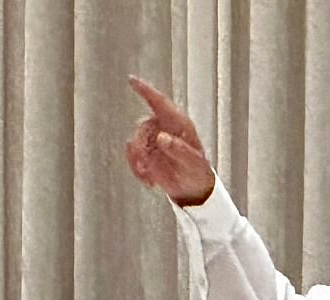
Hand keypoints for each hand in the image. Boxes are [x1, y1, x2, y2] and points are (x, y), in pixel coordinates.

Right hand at [126, 76, 215, 205]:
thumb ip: (179, 149)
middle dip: (141, 147)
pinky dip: (136, 168)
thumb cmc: (198, 172)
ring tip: (149, 176)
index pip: (159, 102)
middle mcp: (164, 127)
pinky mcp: (146, 152)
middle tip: (147, 165)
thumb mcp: (193, 163)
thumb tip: (161, 138)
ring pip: (134, 142)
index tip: (131, 80)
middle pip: (142, 127)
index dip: (145, 90)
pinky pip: (132, 155)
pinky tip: (148, 180)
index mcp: (179, 123)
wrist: (193, 189)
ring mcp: (154, 139)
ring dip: (137, 160)